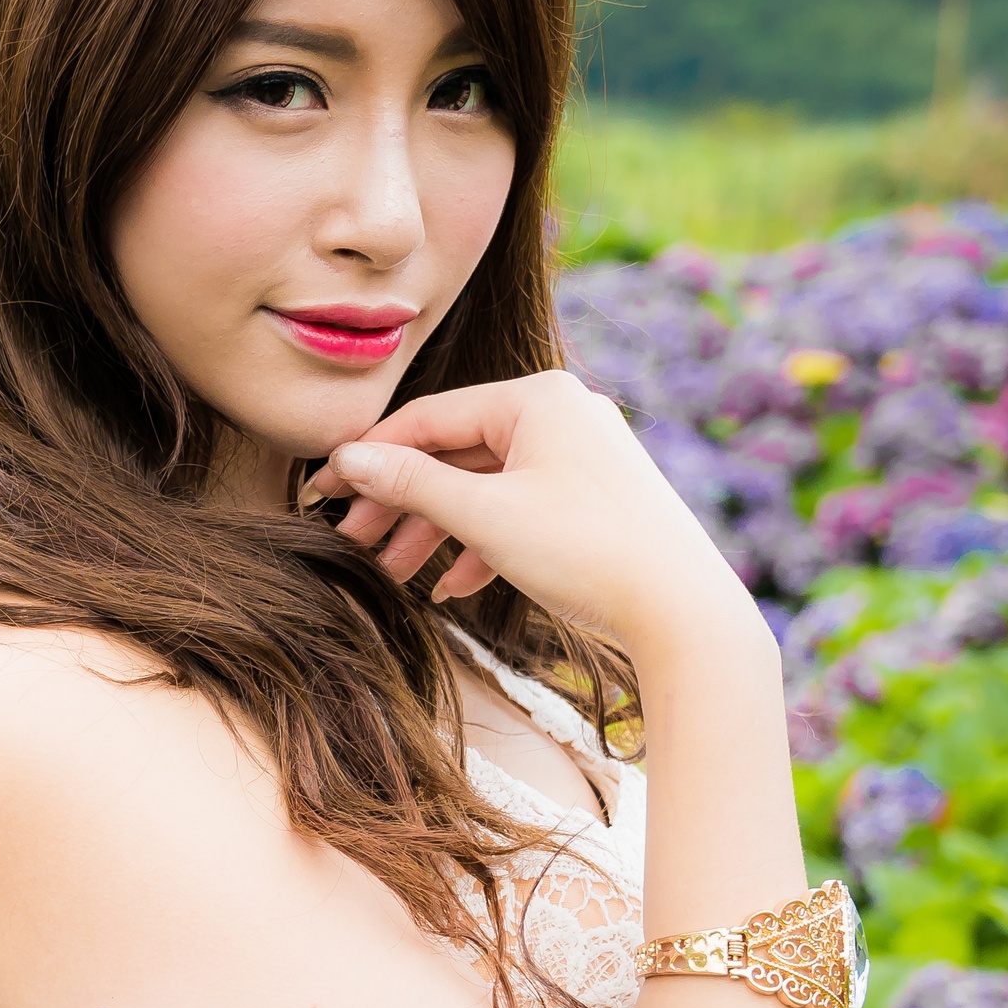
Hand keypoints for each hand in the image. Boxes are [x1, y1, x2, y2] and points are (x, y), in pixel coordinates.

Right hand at [313, 371, 755, 669]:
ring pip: (488, 484)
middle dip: (402, 502)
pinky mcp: (598, 496)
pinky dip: (484, 541)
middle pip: (457, 451)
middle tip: (353, 542)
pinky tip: (453, 586)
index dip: (370, 456)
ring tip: (394, 574)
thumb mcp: (485, 516)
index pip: (430, 417)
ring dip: (437, 529)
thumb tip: (349, 459)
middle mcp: (565, 412)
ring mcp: (585, 454)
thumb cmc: (587, 552)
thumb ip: (411, 484)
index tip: (323, 491)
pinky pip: (523, 507)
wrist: (683, 610)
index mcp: (538, 397)